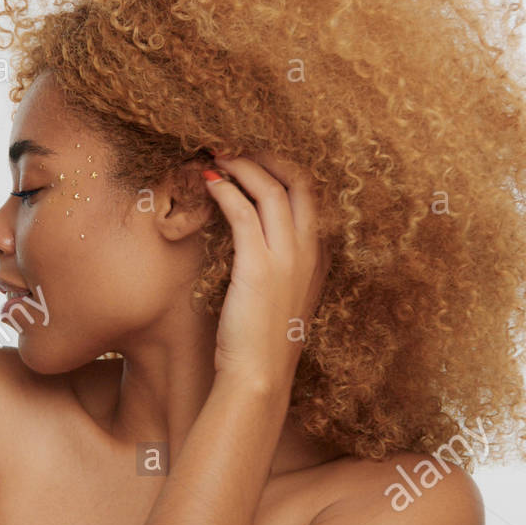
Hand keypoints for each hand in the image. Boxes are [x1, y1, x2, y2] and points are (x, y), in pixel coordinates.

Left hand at [202, 153, 328, 397]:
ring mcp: (288, 258)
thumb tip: (254, 244)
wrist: (260, 378)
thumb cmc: (262, 343)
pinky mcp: (259, 266)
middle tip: (236, 146)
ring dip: (241, 166)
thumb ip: (278, 269)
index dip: (283, 169)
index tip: (256, 158)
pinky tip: (208, 183)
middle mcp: (309, 251)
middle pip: (298, 182)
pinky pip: (243, 213)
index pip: (310, 195)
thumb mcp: (280, 299)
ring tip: (216, 156)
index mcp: (317, 258)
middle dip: (267, 156)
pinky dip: (225, 190)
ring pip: (271, 190)